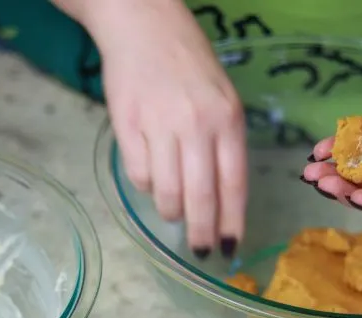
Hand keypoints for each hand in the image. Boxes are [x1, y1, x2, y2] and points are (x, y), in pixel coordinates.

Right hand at [90, 0, 246, 256]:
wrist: (143, 25)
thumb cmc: (188, 64)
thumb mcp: (222, 98)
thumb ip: (224, 143)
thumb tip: (220, 199)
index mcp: (227, 119)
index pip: (234, 184)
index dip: (232, 221)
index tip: (230, 248)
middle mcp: (197, 125)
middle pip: (200, 197)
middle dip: (201, 232)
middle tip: (200, 250)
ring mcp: (160, 126)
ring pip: (167, 192)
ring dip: (171, 211)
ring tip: (173, 211)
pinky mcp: (127, 126)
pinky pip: (139, 175)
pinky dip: (147, 185)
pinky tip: (152, 177)